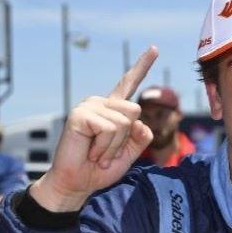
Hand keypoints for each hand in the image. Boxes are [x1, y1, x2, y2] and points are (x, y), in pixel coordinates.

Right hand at [32, 48, 157, 211]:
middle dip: (126, 139)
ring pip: (124, 122)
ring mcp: (89, 107)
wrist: (77, 183)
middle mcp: (101, 103)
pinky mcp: (80, 114)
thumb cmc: (99, 169)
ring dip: (113, 146)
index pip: (129, 84)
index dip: (142, 66)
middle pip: (135, 111)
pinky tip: (90, 152)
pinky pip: (109, 129)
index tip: (154, 48)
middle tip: (106, 151)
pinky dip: (104, 147)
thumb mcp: (129, 154)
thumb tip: (139, 122)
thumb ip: (140, 138)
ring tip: (97, 154)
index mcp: (114, 110)